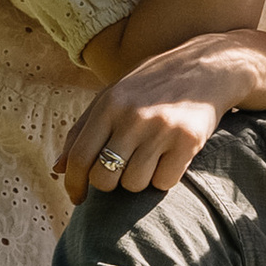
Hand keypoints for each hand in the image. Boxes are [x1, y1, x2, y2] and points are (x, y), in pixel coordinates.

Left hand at [58, 35, 257, 201]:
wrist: (208, 67)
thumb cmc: (152, 85)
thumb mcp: (113, 96)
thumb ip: (82, 130)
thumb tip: (58, 169)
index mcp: (109, 104)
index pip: (80, 157)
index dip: (74, 184)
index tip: (77, 198)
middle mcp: (133, 116)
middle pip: (104, 178)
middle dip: (110, 183)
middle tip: (121, 170)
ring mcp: (161, 129)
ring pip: (134, 184)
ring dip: (139, 179)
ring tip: (150, 156)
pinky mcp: (188, 141)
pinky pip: (164, 182)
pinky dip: (164, 177)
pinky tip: (170, 157)